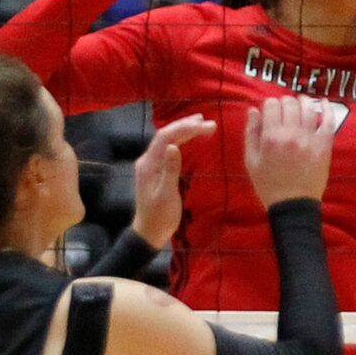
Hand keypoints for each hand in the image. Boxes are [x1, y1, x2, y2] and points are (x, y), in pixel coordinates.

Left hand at [129, 114, 214, 248]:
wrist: (149, 232)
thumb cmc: (160, 216)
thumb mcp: (166, 195)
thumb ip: (170, 170)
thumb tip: (174, 147)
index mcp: (149, 165)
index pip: (166, 138)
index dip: (185, 128)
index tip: (205, 126)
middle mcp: (147, 160)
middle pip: (165, 135)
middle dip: (185, 125)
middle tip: (208, 122)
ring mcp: (151, 164)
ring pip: (166, 140)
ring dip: (183, 130)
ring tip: (201, 122)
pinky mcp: (156, 169)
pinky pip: (168, 148)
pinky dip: (181, 139)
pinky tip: (190, 137)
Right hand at [242, 96, 334, 208]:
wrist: (293, 205)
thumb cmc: (268, 184)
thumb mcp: (251, 160)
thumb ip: (251, 133)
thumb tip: (253, 110)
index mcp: (271, 137)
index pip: (272, 105)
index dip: (270, 104)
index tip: (270, 110)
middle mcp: (291, 134)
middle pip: (290, 103)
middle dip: (285, 102)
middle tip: (285, 109)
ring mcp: (310, 139)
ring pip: (309, 108)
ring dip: (304, 102)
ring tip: (301, 103)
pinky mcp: (324, 146)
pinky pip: (329, 122)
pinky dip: (327, 109)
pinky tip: (324, 103)